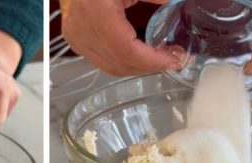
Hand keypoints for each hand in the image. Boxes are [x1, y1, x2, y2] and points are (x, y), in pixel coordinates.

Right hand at [59, 0, 183, 76]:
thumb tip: (174, 3)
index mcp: (96, 15)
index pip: (127, 51)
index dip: (153, 61)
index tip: (174, 60)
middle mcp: (84, 33)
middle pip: (120, 64)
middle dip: (149, 66)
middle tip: (173, 60)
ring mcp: (78, 40)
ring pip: (111, 67)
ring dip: (137, 67)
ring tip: (159, 59)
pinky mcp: (77, 42)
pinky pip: (102, 61)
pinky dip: (123, 62)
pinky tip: (138, 55)